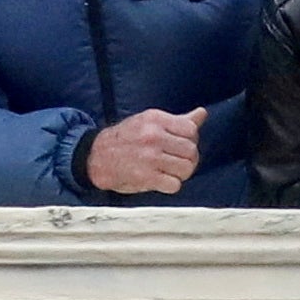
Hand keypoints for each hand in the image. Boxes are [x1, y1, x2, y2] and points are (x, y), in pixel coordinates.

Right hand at [84, 104, 202, 195]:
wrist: (98, 156)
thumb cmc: (127, 139)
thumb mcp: (150, 122)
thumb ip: (178, 121)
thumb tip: (202, 114)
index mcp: (155, 119)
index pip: (191, 130)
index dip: (191, 140)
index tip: (180, 146)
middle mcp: (153, 136)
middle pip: (191, 151)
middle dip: (188, 159)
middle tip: (176, 161)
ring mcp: (150, 157)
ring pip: (186, 169)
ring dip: (181, 173)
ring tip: (169, 170)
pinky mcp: (146, 177)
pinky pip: (175, 185)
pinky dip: (171, 185)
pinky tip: (161, 180)